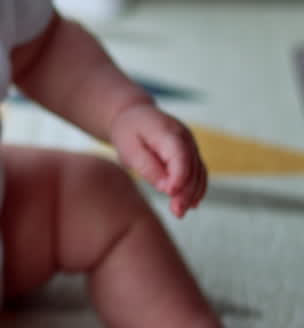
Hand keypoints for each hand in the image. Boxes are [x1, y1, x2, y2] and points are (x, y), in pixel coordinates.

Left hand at [110, 101, 206, 217]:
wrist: (134, 115)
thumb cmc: (129, 131)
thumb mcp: (128, 148)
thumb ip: (147, 166)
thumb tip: (166, 187)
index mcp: (167, 131)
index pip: (180, 155)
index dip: (179, 176)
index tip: (170, 194)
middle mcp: (184, 136)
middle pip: (192, 166)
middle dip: (186, 191)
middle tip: (177, 212)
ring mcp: (190, 144)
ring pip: (199, 171)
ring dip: (193, 193)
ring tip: (180, 212)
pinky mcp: (191, 152)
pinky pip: (199, 172)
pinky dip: (197, 188)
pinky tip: (191, 204)